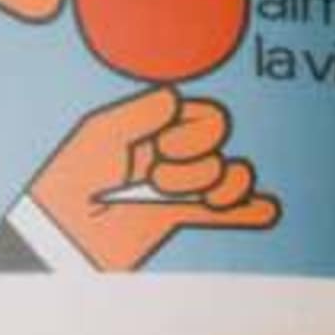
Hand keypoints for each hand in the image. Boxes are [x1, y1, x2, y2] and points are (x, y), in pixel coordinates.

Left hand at [24, 86, 280, 268]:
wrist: (68, 238)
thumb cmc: (71, 184)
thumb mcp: (100, 137)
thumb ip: (139, 114)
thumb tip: (176, 96)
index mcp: (150, 127)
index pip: (203, 115)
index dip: (192, 133)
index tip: (161, 149)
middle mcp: (170, 153)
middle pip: (220, 145)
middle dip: (196, 164)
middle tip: (158, 181)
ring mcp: (183, 186)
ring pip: (232, 176)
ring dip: (214, 189)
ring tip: (176, 202)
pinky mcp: (188, 218)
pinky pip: (234, 210)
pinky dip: (252, 209)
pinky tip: (266, 210)